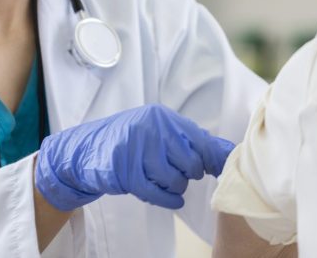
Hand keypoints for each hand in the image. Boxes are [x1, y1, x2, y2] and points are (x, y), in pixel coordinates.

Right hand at [34, 104, 233, 210]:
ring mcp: (137, 150)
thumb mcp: (159, 132)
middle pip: (191, 163)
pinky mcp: (126, 172)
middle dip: (187, 174)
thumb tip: (230, 151)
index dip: (212, 160)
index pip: (200, 142)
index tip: (217, 170)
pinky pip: (158, 193)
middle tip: (173, 171)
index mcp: (162, 117)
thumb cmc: (129, 142)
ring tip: (160, 179)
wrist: (86, 151)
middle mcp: (151, 129)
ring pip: (175, 180)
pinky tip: (170, 199)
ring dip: (172, 186)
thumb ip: (192, 140)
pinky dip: (168, 200)